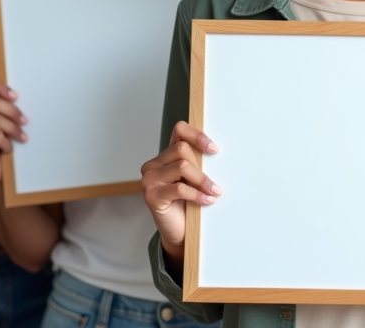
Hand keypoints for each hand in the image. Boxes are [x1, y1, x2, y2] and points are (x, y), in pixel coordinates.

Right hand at [0, 78, 26, 186]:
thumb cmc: (2, 149)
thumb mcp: (5, 125)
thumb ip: (5, 111)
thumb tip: (20, 97)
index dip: (0, 87)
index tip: (16, 96)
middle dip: (13, 111)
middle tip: (25, 122)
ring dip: (14, 129)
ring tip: (21, 138)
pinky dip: (8, 143)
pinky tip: (7, 150)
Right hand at [140, 121, 220, 269]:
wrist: (178, 232)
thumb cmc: (187, 204)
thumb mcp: (193, 180)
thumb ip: (196, 164)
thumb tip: (215, 152)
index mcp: (165, 156)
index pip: (179, 130)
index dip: (197, 136)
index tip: (214, 149)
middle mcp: (153, 165)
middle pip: (182, 150)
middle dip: (202, 167)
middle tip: (215, 185)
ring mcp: (149, 180)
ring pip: (182, 166)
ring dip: (203, 180)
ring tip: (214, 192)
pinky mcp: (151, 195)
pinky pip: (180, 188)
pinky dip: (197, 194)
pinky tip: (207, 200)